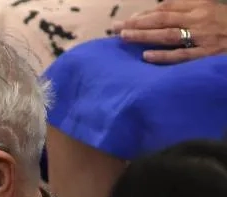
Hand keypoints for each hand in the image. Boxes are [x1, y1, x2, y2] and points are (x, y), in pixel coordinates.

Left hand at [112, 0, 226, 63]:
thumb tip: (157, 14)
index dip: (145, 13)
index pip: (166, 7)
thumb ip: (185, 8)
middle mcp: (199, 19)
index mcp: (199, 5)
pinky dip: (164, 56)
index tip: (127, 20)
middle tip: (115, 28)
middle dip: (137, 23)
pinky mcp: (206, 54)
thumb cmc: (226, 22)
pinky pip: (182, 55)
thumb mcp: (209, 8)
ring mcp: (202, 37)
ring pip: (168, 35)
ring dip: (144, 35)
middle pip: (162, 19)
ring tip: (125, 37)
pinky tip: (146, 56)